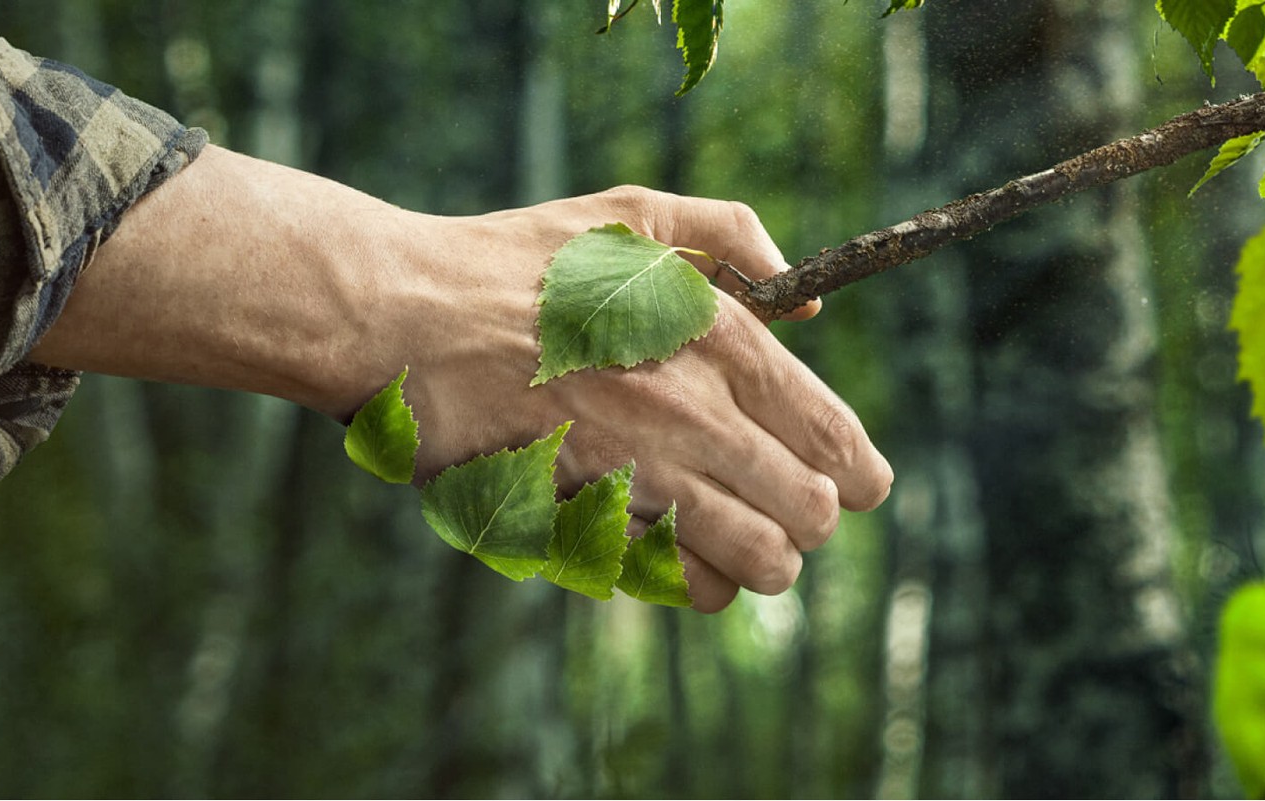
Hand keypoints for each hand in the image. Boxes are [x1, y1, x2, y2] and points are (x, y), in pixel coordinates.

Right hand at [30, 146, 891, 611]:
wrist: (405, 318)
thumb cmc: (514, 264)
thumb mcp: (631, 218)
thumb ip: (730, 238)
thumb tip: (805, 303)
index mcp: (719, 340)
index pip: (837, 441)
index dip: (859, 475)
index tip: (853, 484)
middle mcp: (692, 416)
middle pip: (809, 518)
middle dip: (804, 521)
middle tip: (777, 509)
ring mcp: (638, 479)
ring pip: (754, 566)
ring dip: (751, 561)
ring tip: (730, 539)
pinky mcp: (582, 523)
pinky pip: (671, 585)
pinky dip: (682, 579)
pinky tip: (665, 547)